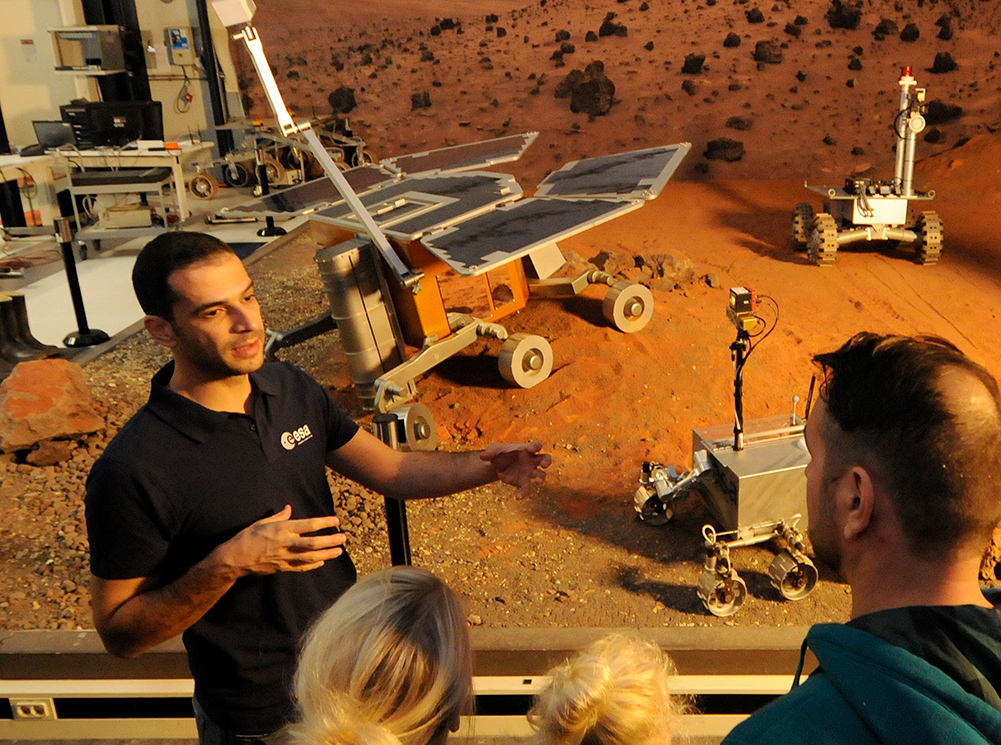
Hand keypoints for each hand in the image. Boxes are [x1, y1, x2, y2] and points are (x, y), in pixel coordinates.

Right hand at [213, 505, 346, 578]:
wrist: (234, 559)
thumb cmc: (246, 537)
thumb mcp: (262, 522)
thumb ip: (279, 516)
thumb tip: (288, 508)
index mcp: (281, 529)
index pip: (308, 525)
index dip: (324, 523)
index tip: (336, 521)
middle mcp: (285, 544)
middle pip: (313, 543)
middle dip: (330, 541)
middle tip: (343, 538)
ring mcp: (284, 558)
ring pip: (310, 557)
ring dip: (327, 554)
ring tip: (339, 551)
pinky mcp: (282, 568)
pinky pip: (301, 567)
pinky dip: (313, 565)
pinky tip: (322, 562)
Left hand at [480, 441, 551, 496]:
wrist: (498, 466)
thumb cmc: (500, 454)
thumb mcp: (494, 451)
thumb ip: (490, 452)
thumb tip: (482, 456)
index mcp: (526, 449)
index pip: (536, 446)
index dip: (536, 447)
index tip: (532, 449)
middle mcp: (531, 460)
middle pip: (546, 458)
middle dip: (547, 461)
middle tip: (544, 465)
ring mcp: (529, 472)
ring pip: (541, 475)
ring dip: (541, 479)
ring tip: (538, 483)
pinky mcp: (524, 482)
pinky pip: (527, 488)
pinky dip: (524, 493)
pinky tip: (517, 497)